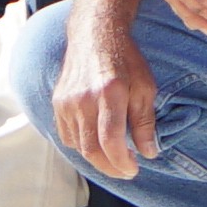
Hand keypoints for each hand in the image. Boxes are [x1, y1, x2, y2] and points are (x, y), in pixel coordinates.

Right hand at [51, 34, 152, 180]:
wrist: (94, 34)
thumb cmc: (125, 60)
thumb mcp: (145, 87)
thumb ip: (145, 122)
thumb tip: (149, 153)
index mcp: (109, 92)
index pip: (110, 140)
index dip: (122, 162)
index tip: (134, 169)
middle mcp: (83, 98)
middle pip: (91, 149)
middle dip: (110, 168)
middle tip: (126, 171)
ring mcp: (66, 101)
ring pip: (78, 145)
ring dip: (97, 158)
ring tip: (114, 158)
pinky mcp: (57, 102)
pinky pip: (67, 135)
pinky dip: (82, 146)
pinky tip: (97, 142)